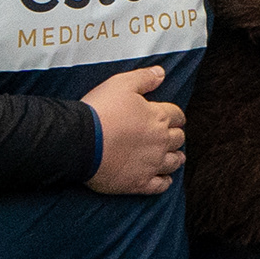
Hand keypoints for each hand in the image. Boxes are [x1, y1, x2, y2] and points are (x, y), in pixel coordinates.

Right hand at [83, 66, 184, 195]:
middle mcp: (160, 142)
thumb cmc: (100, 111)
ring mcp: (151, 164)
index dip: (175, 116)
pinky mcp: (140, 183)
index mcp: (158, 118)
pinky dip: (165, 181)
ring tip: (173, 156)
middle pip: (178, 139)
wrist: (80, 141)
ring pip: (174, 162)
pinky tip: (164, 179)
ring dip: (175, 157)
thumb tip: (161, 73)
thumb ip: (144, 78)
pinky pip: (161, 185)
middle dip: (175, 136)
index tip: (171, 118)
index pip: (178, 116)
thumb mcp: (121, 84)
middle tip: (169, 136)